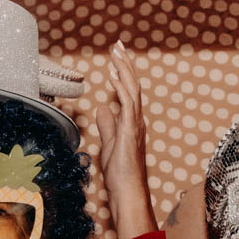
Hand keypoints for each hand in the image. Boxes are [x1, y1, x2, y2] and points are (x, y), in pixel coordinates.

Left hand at [93, 42, 155, 238]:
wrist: (128, 193)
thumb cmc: (120, 175)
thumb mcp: (109, 144)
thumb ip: (107, 125)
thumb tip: (101, 108)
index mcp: (132, 122)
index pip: (129, 92)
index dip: (123, 73)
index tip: (116, 57)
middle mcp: (136, 120)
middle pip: (133, 85)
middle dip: (125, 64)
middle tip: (118, 45)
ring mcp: (135, 124)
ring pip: (132, 89)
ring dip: (124, 69)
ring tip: (116, 52)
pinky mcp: (130, 129)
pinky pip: (127, 102)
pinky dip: (120, 86)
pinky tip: (112, 74)